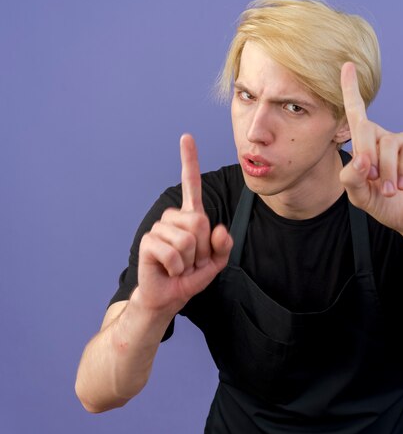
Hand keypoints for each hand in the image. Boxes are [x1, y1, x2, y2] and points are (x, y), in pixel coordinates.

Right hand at [136, 134, 232, 313]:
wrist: (168, 296)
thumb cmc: (190, 276)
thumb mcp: (216, 262)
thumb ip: (224, 245)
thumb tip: (219, 229)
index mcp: (190, 217)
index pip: (190, 185)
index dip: (189, 161)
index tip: (186, 137)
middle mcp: (173, 217)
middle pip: (200, 222)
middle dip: (203, 249)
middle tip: (192, 261)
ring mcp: (159, 227)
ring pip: (188, 239)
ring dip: (189, 260)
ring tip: (180, 266)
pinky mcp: (148, 241)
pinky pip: (174, 252)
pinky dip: (177, 267)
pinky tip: (169, 270)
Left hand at [339, 62, 402, 242]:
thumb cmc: (388, 206)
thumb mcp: (362, 197)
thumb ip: (352, 179)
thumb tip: (361, 159)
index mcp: (366, 147)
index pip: (356, 115)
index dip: (351, 91)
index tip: (348, 66)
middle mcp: (383, 138)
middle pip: (366, 130)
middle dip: (367, 156)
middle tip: (374, 179)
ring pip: (387, 144)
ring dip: (388, 172)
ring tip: (393, 190)